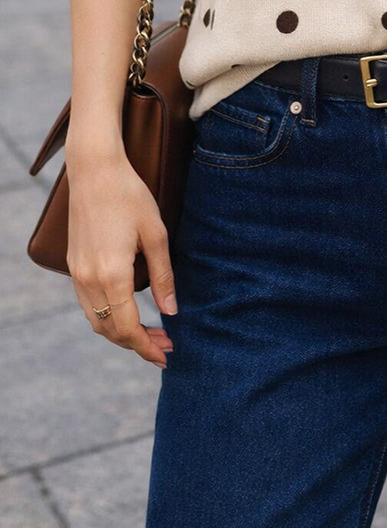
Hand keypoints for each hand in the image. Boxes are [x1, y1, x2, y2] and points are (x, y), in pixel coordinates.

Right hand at [65, 139, 176, 367]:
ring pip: (96, 320)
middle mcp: (89, 280)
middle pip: (110, 330)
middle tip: (165, 346)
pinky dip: (106, 316)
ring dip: (121, 333)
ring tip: (150, 333)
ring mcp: (77, 274)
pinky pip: (88, 304)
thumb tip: (172, 311)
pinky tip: (127, 312)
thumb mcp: (156, 234)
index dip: (147, 346)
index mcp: (112, 275)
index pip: (128, 327)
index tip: (166, 356)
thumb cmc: (130, 196)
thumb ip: (164, 275)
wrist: (94, 171)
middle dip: (137, 344)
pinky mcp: (73, 264)